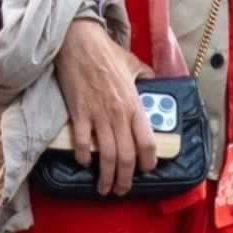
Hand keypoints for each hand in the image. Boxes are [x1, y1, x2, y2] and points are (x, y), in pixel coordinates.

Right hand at [55, 21, 156, 195]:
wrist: (79, 42)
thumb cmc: (106, 53)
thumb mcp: (133, 64)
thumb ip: (146, 76)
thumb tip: (154, 81)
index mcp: (135, 105)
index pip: (147, 143)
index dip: (148, 162)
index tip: (145, 170)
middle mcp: (119, 114)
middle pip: (126, 157)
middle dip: (125, 179)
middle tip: (122, 190)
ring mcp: (98, 115)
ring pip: (106, 156)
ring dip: (105, 177)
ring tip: (104, 187)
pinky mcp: (78, 113)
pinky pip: (82, 143)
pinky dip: (83, 156)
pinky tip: (84, 162)